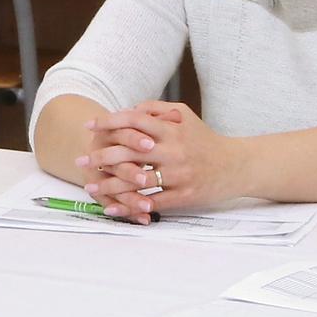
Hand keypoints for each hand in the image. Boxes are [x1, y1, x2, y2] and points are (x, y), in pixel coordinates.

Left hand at [73, 102, 244, 220]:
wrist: (236, 166)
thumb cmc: (205, 139)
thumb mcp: (185, 116)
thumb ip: (156, 110)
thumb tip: (128, 110)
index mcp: (172, 130)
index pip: (134, 120)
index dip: (109, 122)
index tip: (89, 126)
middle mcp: (174, 151)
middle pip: (130, 151)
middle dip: (101, 156)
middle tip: (81, 161)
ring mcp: (178, 175)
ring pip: (137, 181)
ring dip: (110, 185)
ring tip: (90, 187)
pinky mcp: (184, 195)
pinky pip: (151, 202)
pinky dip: (129, 206)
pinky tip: (112, 207)